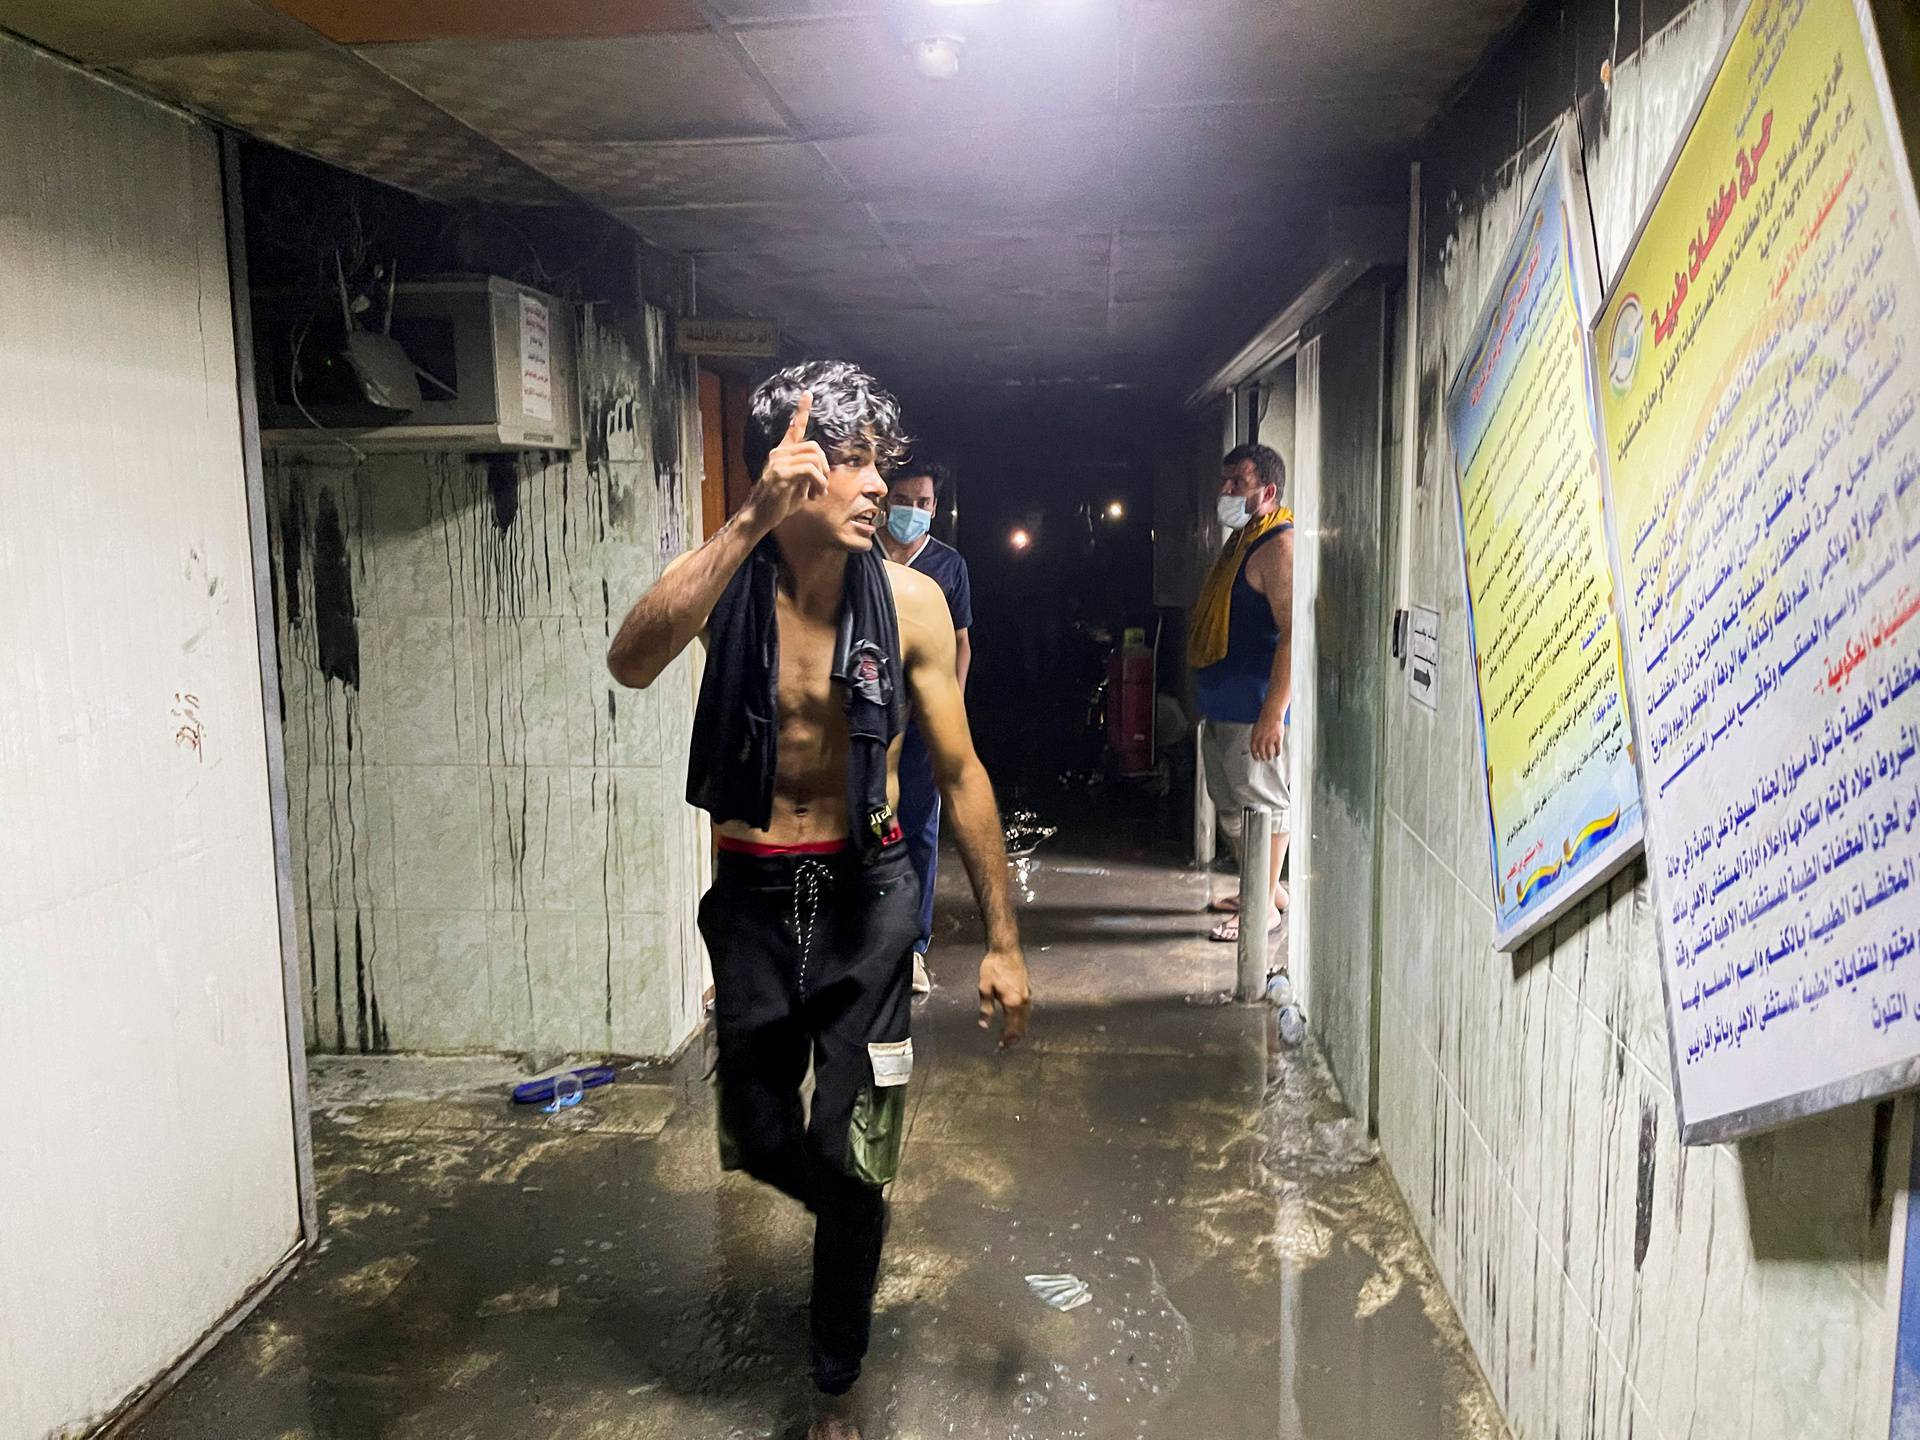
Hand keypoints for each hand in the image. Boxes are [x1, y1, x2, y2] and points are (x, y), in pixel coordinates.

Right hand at [742, 389, 827, 533]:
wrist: (759, 517)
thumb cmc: (778, 504)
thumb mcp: (797, 485)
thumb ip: (807, 473)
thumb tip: (823, 471)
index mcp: (782, 454)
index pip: (794, 428)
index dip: (802, 410)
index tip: (808, 394)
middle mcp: (778, 454)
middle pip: (814, 447)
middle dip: (825, 466)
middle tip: (823, 485)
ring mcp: (778, 463)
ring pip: (814, 458)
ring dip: (822, 478)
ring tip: (817, 492)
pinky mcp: (780, 474)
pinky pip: (810, 471)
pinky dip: (818, 483)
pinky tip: (813, 495)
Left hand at [978, 948, 1031, 1047]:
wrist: (1006, 950)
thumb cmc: (994, 967)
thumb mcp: (984, 987)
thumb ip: (986, 1008)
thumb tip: (984, 1025)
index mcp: (1013, 1002)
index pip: (1012, 1028)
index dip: (1007, 1039)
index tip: (1001, 1047)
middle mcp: (1023, 1001)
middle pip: (1022, 1026)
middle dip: (1014, 1038)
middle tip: (1006, 1046)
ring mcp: (1027, 996)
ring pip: (1026, 1019)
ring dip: (1019, 1030)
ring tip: (1011, 1038)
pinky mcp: (1028, 990)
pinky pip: (1027, 1011)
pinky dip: (1022, 1020)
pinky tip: (1017, 1022)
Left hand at [1251, 708, 1285, 763]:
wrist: (1272, 714)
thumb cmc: (1263, 720)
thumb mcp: (1255, 729)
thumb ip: (1255, 738)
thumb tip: (1255, 746)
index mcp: (1255, 737)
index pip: (1254, 750)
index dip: (1255, 756)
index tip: (1257, 759)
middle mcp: (1262, 739)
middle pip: (1262, 753)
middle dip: (1263, 757)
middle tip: (1265, 759)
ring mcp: (1270, 739)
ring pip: (1270, 752)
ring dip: (1270, 756)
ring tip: (1270, 757)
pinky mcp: (1278, 738)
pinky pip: (1278, 749)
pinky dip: (1278, 753)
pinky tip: (1277, 754)